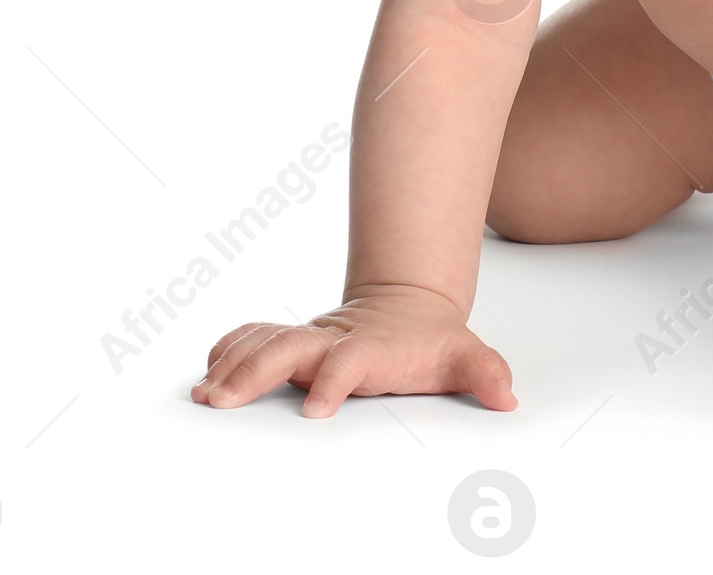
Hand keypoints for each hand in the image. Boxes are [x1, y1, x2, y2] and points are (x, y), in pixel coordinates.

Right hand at [190, 284, 517, 418]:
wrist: (409, 306)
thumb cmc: (431, 341)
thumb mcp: (462, 356)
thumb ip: (484, 373)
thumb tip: (508, 395)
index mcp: (369, 347)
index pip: (348, 362)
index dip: (333, 381)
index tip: (316, 407)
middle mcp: (331, 341)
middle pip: (288, 349)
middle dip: (255, 371)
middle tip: (222, 400)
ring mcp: (308, 338)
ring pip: (263, 342)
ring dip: (232, 364)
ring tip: (204, 393)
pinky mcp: (291, 341)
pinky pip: (253, 337)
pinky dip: (229, 349)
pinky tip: (207, 371)